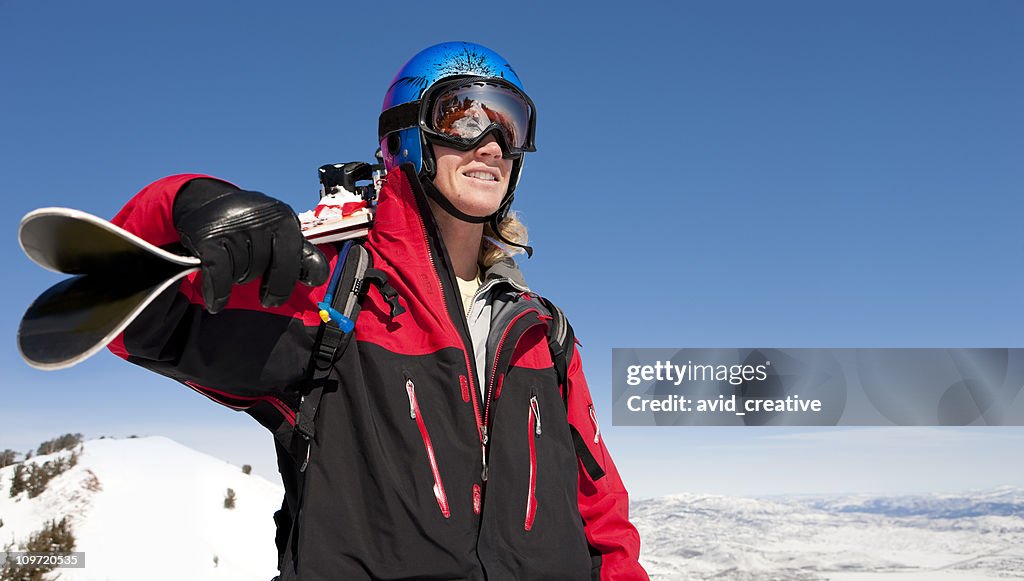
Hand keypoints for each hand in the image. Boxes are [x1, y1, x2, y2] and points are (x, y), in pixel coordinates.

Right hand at [173, 179, 328, 312]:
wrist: (205, 202)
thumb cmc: (249, 224)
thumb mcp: (278, 229)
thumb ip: (298, 251)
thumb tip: (317, 276)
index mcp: (284, 219)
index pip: (305, 259)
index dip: (300, 281)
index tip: (288, 294)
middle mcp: (262, 219)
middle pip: (274, 271)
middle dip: (272, 287)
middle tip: (268, 299)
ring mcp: (234, 226)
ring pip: (246, 274)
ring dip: (239, 278)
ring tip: (234, 266)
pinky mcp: (208, 237)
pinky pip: (220, 278)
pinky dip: (218, 294)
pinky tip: (217, 303)